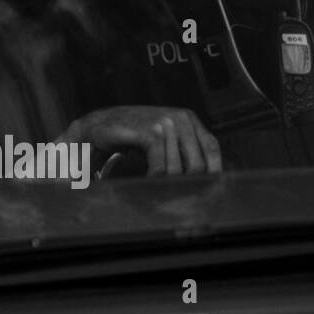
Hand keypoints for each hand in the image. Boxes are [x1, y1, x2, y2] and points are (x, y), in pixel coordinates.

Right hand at [57, 105, 221, 175]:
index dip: (213, 170)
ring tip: (161, 189)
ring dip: (169, 183)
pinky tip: (148, 180)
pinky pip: (161, 167)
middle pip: (198, 163)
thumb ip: (183, 148)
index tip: (209, 188)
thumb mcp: (164, 136)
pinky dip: (155, 178)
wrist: (99, 124)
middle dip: (189, 182)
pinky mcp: (150, 132)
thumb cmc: (133, 133)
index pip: (212, 148)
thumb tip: (207, 175)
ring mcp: (166, 124)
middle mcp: (180, 119)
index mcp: (187, 118)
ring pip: (179, 168)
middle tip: (180, 194)